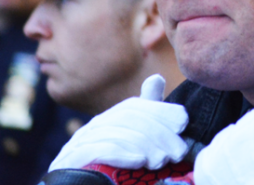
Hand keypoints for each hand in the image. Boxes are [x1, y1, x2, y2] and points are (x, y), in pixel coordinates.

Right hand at [49, 74, 189, 170]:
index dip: (160, 111)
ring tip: (163, 160)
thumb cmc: (112, 174)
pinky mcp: (71, 162)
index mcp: (106, 121)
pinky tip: (140, 162)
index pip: (134, 106)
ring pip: (115, 133)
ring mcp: (78, 144)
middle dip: (158, 132)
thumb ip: (147, 115)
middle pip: (127, 118)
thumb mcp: (135, 145)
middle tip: (179, 151)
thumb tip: (156, 78)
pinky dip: (122, 155)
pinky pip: (98, 151)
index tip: (183, 123)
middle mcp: (91, 129)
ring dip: (144, 145)